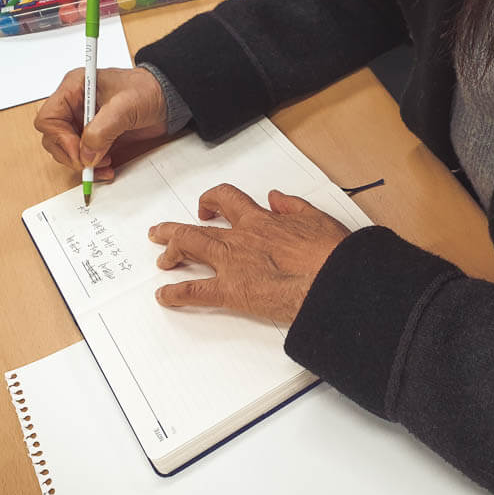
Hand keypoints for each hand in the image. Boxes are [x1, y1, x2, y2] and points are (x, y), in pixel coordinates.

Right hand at [34, 67, 166, 180]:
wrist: (168, 100)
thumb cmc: (148, 90)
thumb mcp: (125, 106)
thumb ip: (102, 130)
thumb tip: (86, 154)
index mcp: (74, 89)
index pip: (48, 117)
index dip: (60, 138)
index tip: (79, 151)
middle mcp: (75, 106)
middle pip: (53, 138)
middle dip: (70, 154)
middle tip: (90, 163)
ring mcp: (84, 123)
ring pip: (67, 151)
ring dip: (82, 163)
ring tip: (104, 164)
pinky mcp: (96, 137)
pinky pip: (84, 157)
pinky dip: (92, 167)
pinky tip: (107, 167)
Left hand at [148, 184, 350, 323]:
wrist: (332, 280)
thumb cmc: (330, 254)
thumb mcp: (316, 218)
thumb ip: (292, 207)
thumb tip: (277, 198)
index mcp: (261, 221)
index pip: (227, 199)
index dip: (212, 200)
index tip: (208, 207)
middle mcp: (240, 238)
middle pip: (196, 227)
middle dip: (175, 229)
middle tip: (162, 232)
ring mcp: (231, 264)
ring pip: (188, 247)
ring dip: (170, 251)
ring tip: (161, 258)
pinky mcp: (231, 291)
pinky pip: (194, 291)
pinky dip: (175, 293)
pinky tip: (165, 296)